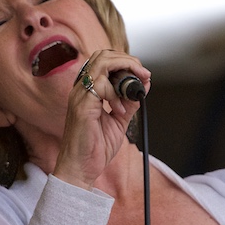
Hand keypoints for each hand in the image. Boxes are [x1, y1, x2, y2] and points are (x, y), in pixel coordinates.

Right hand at [53, 50, 150, 188]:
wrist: (81, 168)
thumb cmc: (95, 147)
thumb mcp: (119, 120)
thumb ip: (130, 102)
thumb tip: (144, 85)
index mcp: (89, 91)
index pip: (106, 61)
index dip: (127, 62)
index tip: (144, 75)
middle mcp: (82, 89)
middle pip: (103, 55)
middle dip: (128, 61)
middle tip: (143, 74)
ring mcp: (80, 95)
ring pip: (101, 63)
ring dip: (124, 71)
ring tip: (133, 90)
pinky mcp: (82, 106)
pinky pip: (100, 85)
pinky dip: (116, 94)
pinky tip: (120, 110)